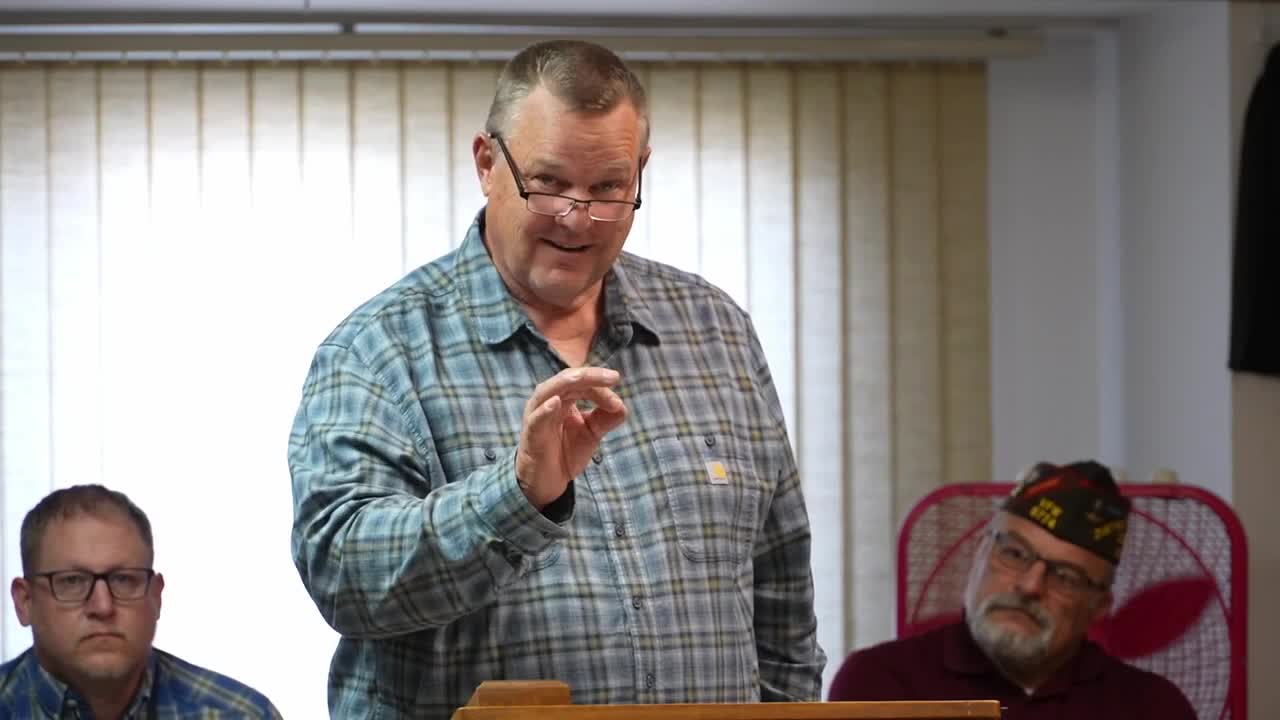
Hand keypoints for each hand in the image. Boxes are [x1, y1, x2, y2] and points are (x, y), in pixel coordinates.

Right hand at [516, 367, 626, 508]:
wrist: (548, 481)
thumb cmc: (565, 451)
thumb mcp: (591, 433)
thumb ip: (606, 419)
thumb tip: (622, 407)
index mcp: (563, 397)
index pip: (583, 383)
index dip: (601, 388)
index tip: (617, 405)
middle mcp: (548, 400)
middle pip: (568, 379)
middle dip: (590, 376)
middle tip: (613, 377)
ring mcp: (537, 415)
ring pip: (549, 390)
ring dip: (567, 382)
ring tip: (582, 377)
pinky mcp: (532, 434)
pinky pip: (536, 419)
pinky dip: (544, 410)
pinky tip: (555, 403)